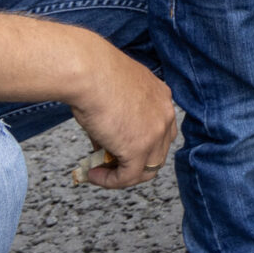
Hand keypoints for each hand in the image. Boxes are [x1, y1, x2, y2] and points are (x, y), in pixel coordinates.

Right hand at [66, 47, 180, 190]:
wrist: (89, 71)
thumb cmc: (94, 74)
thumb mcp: (113, 95)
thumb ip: (117, 120)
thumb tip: (104, 143)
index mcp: (161, 96)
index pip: (161, 129)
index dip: (143, 143)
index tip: (120, 148)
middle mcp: (165, 114)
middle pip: (158, 152)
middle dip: (134, 162)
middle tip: (109, 164)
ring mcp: (155, 133)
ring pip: (147, 169)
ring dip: (122, 175)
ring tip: (99, 173)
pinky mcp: (139, 149)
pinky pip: (127, 176)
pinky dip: (110, 181)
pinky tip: (93, 175)